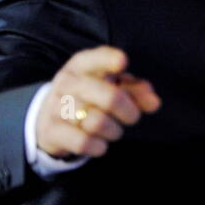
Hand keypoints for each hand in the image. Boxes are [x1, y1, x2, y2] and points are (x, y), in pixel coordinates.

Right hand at [34, 46, 160, 159]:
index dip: (109, 60)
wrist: (49, 118)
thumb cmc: (90, 97)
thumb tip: (154, 102)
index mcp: (81, 66)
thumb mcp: (112, 86)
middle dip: (129, 111)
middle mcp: (67, 83)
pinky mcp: (51, 131)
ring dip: (114, 131)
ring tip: (112, 130)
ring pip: (98, 122)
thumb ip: (136, 90)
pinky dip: (99, 146)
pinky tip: (99, 144)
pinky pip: (84, 142)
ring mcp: (56, 106)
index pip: (94, 58)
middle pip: (110, 97)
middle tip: (132, 117)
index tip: (123, 62)